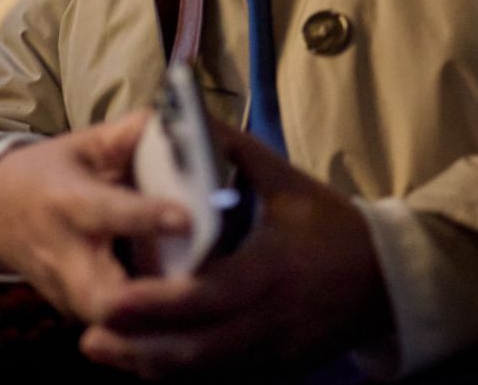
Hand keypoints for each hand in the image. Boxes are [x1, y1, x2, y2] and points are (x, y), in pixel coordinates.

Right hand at [0, 111, 191, 321]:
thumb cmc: (51, 172)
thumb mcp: (84, 143)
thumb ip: (131, 135)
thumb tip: (183, 123)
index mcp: (65, 201)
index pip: (106, 213)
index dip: (146, 217)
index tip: (187, 218)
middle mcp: (62, 255)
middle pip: (104, 299)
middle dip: (152, 301)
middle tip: (204, 289)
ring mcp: (65, 292)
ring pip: (112, 326)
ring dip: (156, 321)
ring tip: (204, 303)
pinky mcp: (74, 313)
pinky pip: (115, 330)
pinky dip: (149, 326)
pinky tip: (186, 314)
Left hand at [78, 120, 391, 378]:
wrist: (388, 281)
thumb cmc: (334, 227)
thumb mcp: (289, 183)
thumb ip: (235, 151)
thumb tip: (190, 118)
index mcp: (270, 269)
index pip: (206, 297)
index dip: (157, 305)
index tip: (113, 300)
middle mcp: (269, 319)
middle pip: (195, 350)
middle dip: (139, 348)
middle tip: (89, 337)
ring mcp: (273, 353)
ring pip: (203, 374)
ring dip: (151, 367)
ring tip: (105, 351)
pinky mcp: (275, 371)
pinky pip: (220, 381)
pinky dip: (180, 375)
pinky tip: (146, 361)